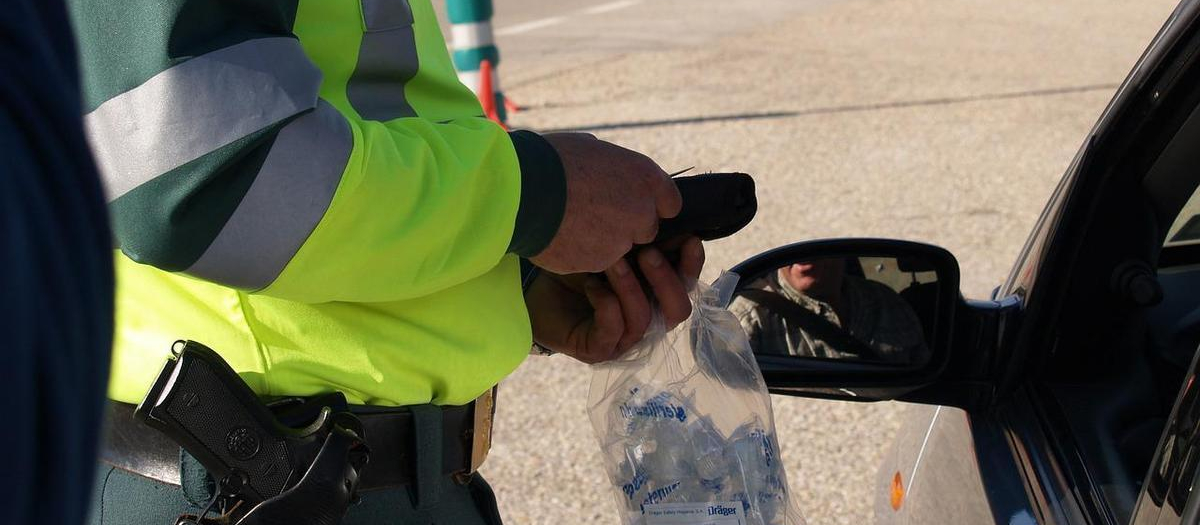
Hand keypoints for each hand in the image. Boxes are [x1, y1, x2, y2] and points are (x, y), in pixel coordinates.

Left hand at [526, 236, 704, 363]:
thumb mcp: (614, 247)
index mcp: (655, 295)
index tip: (689, 239)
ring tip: (612, 261)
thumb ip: (644, 238)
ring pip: (643, 320)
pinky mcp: (597, 349)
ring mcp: (622, 340)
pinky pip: (613, 330)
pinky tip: (591, 284)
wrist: (534, 286)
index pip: (687, 286)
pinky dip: (606, 303)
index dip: (693, 265)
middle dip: (666, 280)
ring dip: (630, 287)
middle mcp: (646, 321)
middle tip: (647, 251)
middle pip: (678, 311)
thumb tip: (669, 214)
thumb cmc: (577, 265)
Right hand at [530, 133, 682, 273]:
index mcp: (645, 177)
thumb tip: (608, 170)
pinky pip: (595, 260)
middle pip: (646, 229)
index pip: (669, 202)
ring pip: (619, 247)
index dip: (649, 204)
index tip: (631, 203)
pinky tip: (560, 236)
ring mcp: (622, 240)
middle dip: (625, 225)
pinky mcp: (600, 262)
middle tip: (593, 214)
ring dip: (601, 241)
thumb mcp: (591, 148)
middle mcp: (642, 211)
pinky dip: (581, 253)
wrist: (521, 191)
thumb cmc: (551, 160)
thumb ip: (612, 167)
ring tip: (570, 223)